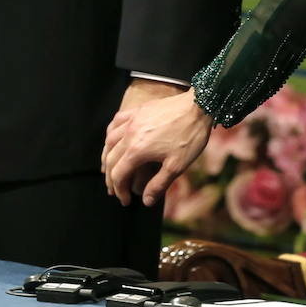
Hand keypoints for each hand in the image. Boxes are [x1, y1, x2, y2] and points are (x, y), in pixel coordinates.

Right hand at [103, 79, 187, 195]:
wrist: (198, 105)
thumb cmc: (189, 136)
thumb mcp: (177, 166)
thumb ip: (159, 185)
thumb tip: (145, 202)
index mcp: (137, 150)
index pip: (119, 175)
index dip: (120, 191)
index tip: (126, 201)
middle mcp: (129, 134)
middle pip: (111, 159)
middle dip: (111, 178)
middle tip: (115, 191)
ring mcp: (132, 119)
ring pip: (110, 140)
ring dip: (107, 157)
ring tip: (109, 169)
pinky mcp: (138, 110)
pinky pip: (117, 121)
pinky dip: (111, 134)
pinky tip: (113, 139)